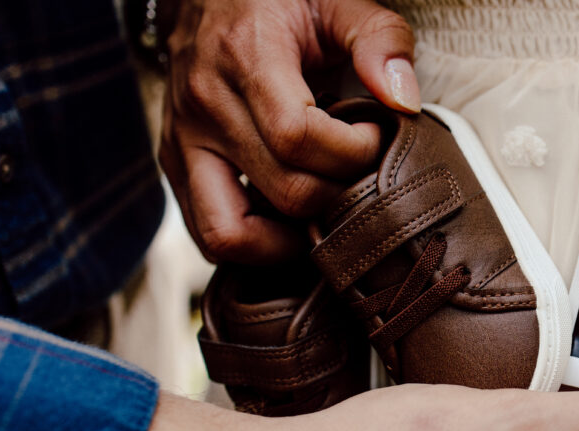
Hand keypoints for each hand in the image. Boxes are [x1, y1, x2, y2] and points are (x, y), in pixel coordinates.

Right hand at [159, 0, 419, 262]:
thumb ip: (380, 39)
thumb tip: (403, 100)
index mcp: (244, 59)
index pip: (298, 138)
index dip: (352, 153)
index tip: (376, 137)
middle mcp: (204, 107)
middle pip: (282, 191)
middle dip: (338, 194)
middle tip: (359, 174)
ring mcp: (182, 142)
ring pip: (228, 234)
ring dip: (287, 241)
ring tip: (324, 215)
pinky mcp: (175, 164)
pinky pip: (207, 232)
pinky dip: (253, 244)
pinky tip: (289, 220)